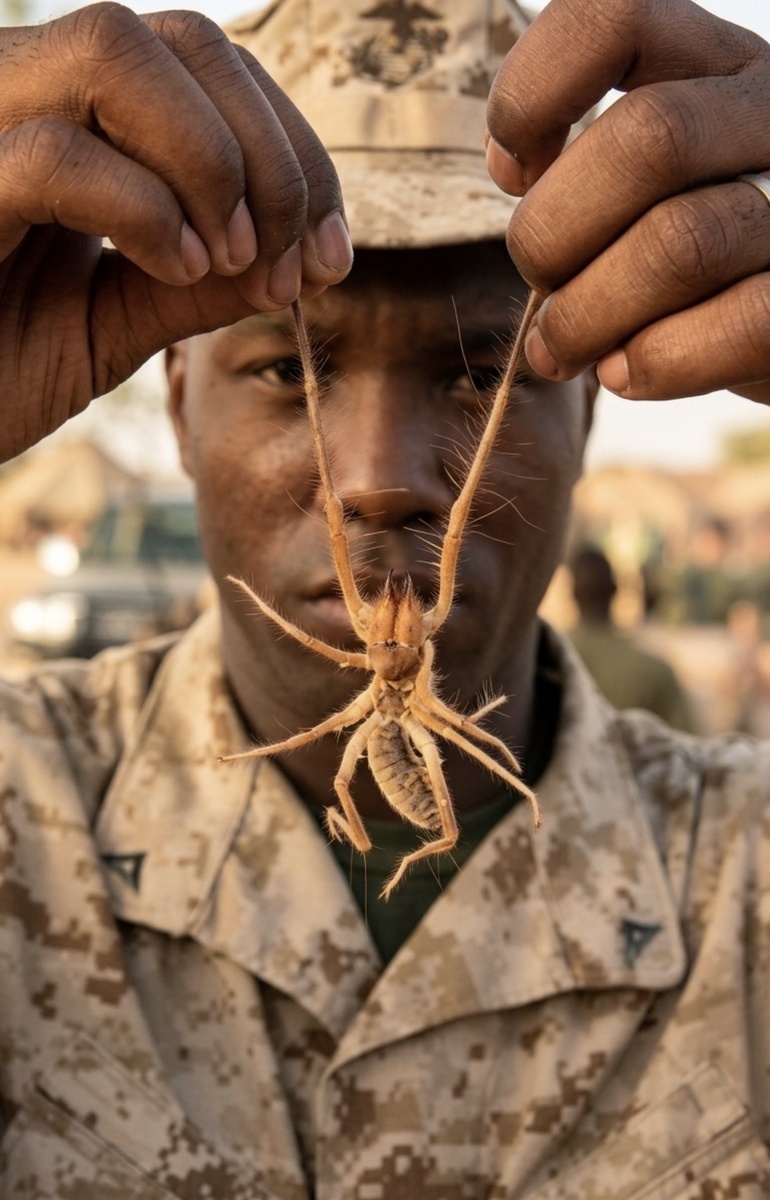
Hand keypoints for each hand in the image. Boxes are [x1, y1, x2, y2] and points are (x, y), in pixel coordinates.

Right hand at [0, 3, 351, 461]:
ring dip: (214, 162)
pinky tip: (178, 268)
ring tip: (234, 261)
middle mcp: (21, 88)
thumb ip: (207, 283)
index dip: (294, 148)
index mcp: (72, 112)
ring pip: (116, 51)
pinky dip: (144, 210)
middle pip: (183, 37)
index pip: (209, 65)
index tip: (334, 253)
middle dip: (274, 154)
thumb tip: (317, 257)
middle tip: (294, 264)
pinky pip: (57, 152)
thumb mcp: (123, 322)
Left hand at [486, 0, 769, 403]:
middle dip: (554, 234)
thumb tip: (517, 168)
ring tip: (564, 348)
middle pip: (647, 141)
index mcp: (715, 64)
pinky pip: (736, 327)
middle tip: (540, 285)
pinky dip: (655, 363)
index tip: (513, 171)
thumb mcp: (640, 183)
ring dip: (588, 316)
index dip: (534, 93)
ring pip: (682, 244)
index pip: (615, 17)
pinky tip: (624, 372)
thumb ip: (585, 162)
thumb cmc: (685, 259)